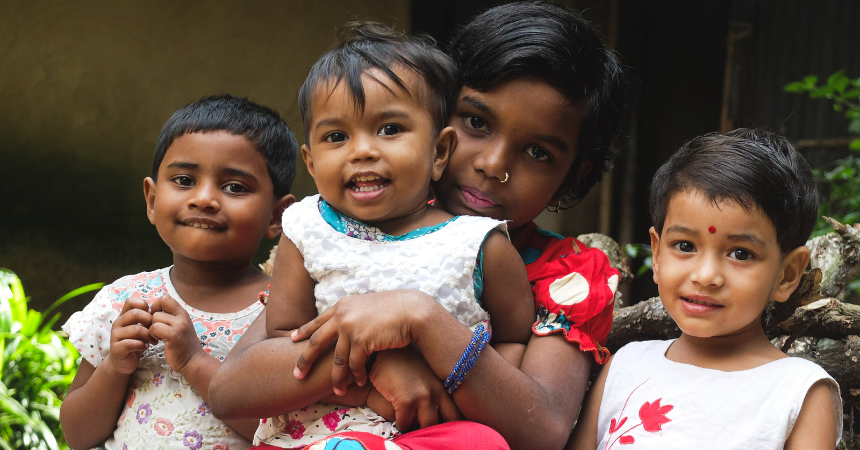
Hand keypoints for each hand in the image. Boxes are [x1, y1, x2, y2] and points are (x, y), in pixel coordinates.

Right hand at [106, 297, 155, 375]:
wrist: (124, 362)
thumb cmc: (135, 342)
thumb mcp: (141, 328)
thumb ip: (145, 318)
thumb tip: (155, 310)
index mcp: (124, 316)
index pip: (131, 301)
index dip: (143, 305)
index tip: (152, 315)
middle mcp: (118, 323)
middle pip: (135, 313)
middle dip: (150, 321)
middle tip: (156, 330)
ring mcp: (115, 336)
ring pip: (135, 329)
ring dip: (148, 336)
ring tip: (154, 341)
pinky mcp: (116, 348)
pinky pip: (131, 343)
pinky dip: (142, 345)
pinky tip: (146, 347)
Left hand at [149, 294, 204, 374]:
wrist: (193, 361)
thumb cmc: (183, 345)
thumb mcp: (180, 326)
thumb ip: (170, 317)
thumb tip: (151, 311)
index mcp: (183, 313)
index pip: (165, 298)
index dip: (156, 306)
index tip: (156, 318)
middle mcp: (182, 317)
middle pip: (157, 310)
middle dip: (151, 320)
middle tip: (155, 330)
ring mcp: (179, 325)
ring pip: (154, 319)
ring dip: (151, 329)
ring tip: (157, 337)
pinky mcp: (173, 335)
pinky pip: (154, 328)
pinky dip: (152, 335)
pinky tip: (157, 341)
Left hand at [291, 290, 432, 394]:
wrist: (412, 310)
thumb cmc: (395, 309)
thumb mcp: (368, 307)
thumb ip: (354, 315)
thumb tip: (346, 325)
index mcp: (343, 306)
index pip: (318, 321)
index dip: (304, 331)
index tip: (292, 339)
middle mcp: (342, 315)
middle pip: (316, 342)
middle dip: (305, 360)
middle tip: (297, 375)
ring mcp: (350, 327)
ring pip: (337, 360)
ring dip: (337, 377)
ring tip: (337, 390)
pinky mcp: (361, 340)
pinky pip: (354, 364)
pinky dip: (357, 375)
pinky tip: (360, 382)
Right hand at [369, 347, 462, 430]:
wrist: (387, 352)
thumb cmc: (406, 363)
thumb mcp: (429, 375)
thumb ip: (438, 392)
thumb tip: (443, 413)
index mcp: (446, 386)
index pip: (458, 413)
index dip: (451, 423)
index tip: (442, 424)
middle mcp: (439, 392)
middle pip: (446, 423)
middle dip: (437, 428)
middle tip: (426, 425)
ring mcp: (424, 396)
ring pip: (426, 426)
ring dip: (418, 428)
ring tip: (412, 422)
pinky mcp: (407, 401)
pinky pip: (405, 424)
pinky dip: (401, 424)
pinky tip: (398, 417)